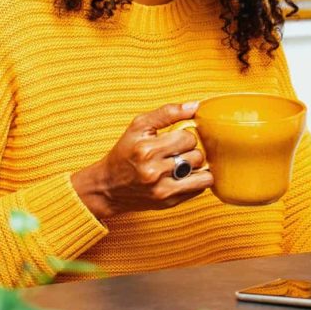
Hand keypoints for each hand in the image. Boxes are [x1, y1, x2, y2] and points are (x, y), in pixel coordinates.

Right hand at [70, 102, 210, 218]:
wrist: (108, 186)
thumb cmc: (125, 151)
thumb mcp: (139, 126)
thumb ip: (167, 113)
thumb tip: (195, 106)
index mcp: (146, 150)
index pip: (188, 137)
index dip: (184, 136)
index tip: (174, 139)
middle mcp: (153, 172)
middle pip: (196, 155)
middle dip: (190, 151)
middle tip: (177, 152)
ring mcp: (162, 190)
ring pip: (203, 174)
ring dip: (196, 167)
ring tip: (183, 164)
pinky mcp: (169, 203)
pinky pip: (199, 189)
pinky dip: (196, 180)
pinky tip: (182, 176)